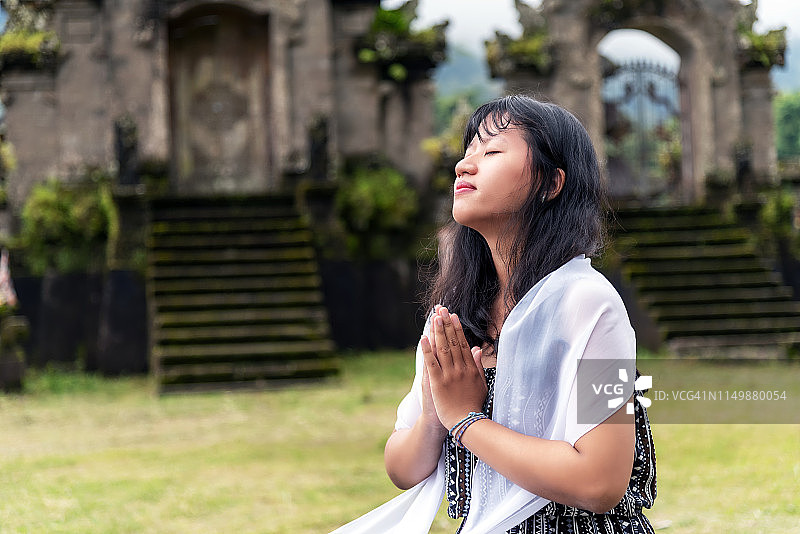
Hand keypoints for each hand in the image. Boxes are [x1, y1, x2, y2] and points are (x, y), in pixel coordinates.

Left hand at [421, 307, 487, 429]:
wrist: (465, 423)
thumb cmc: (473, 405)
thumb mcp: (481, 384)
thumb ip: (478, 366)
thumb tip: (477, 349)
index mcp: (471, 369)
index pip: (463, 344)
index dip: (457, 329)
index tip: (453, 316)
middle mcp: (460, 369)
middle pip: (453, 342)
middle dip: (446, 325)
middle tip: (442, 310)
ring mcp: (449, 375)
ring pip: (443, 349)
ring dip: (438, 332)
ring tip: (434, 318)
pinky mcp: (437, 383)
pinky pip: (431, 363)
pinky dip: (427, 350)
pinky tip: (423, 338)